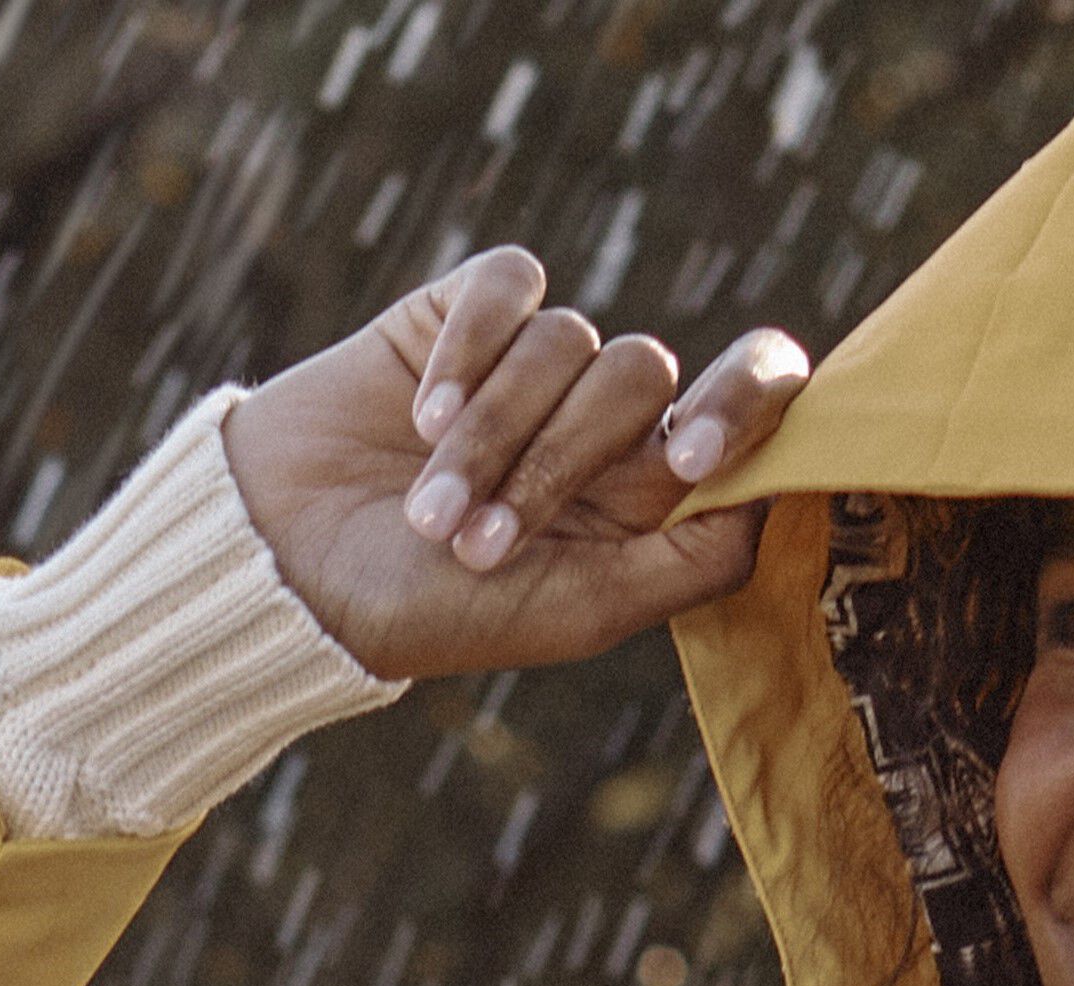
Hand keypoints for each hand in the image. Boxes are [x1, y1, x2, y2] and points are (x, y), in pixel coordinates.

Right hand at [228, 247, 821, 681]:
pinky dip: (470, 351)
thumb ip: (693, 561)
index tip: (688, 455)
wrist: (288, 571)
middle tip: (481, 539)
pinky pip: (511, 285)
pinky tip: (419, 414)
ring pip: (569, 338)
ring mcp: (531, 360)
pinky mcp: (463, 312)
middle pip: (644, 374)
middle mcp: (599, 417)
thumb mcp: (578, 610)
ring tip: (426, 506)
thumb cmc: (431, 611)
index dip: (744, 403)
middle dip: (559, 460)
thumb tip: (784, 492)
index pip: (749, 400)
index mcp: (646, 486)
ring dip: (493, 432)